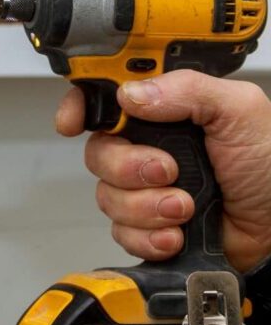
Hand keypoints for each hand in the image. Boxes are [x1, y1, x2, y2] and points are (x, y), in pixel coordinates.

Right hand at [56, 70, 270, 271]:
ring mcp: (145, 188)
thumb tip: (132, 94)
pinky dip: (148, 235)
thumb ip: (187, 89)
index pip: (105, 98)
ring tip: (183, 207)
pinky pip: (121, 231)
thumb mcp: (240, 111)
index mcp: (165, 111)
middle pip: (98, 151)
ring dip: (145, 206)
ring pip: (107, 195)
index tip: (73, 121)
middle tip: (167, 170)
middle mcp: (149, 147)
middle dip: (127, 167)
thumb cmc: (270, 170)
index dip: (80, 107)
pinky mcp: (147, 225)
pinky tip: (175, 234)